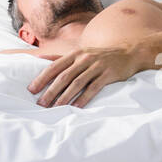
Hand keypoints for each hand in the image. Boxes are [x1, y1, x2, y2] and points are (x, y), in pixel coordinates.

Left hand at [28, 46, 142, 106]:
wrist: (129, 52)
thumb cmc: (100, 55)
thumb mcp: (80, 52)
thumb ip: (60, 57)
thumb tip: (39, 58)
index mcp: (75, 53)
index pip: (54, 66)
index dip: (42, 78)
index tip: (31, 89)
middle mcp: (84, 58)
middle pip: (64, 76)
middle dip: (51, 91)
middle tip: (41, 104)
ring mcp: (96, 66)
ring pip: (77, 83)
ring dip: (64, 97)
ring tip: (55, 108)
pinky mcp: (108, 74)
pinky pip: (93, 88)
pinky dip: (84, 98)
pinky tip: (76, 107)